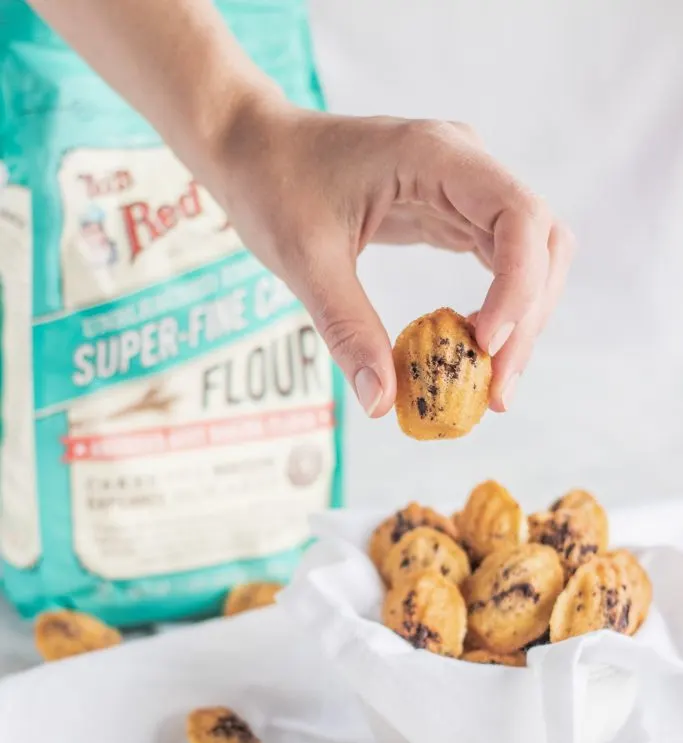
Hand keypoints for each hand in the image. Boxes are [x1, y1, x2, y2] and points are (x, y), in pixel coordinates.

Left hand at [214, 96, 574, 416]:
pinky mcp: (452, 214)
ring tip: (492, 383)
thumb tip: (380, 404)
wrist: (254, 150)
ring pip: (531, 255)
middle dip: (529, 317)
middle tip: (496, 390)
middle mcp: (464, 165)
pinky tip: (474, 349)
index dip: (518, 285)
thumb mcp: (304, 260)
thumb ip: (346, 329)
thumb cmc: (273, 186)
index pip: (518, 215)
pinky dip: (498, 310)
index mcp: (436, 155)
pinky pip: (499, 263)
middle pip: (541, 240)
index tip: (485, 345)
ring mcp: (463, 189)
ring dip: (523, 320)